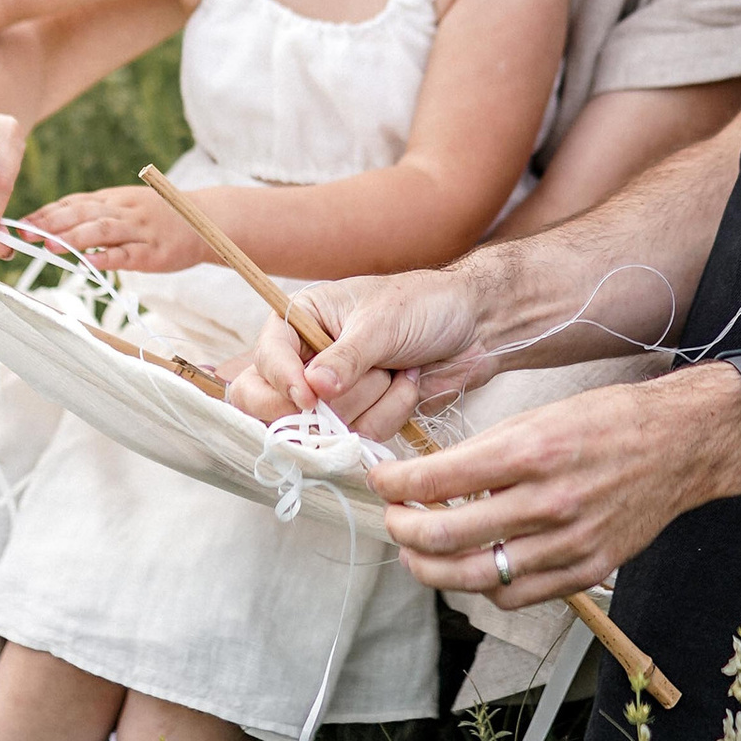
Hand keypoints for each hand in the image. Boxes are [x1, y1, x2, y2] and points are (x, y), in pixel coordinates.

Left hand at [24, 187, 204, 274]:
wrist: (207, 221)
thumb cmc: (162, 216)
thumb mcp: (128, 206)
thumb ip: (98, 213)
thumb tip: (57, 223)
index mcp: (115, 198)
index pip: (75, 202)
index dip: (48, 212)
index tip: (23, 223)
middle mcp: (124, 210)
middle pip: (83, 212)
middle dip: (52, 222)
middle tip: (26, 233)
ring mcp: (140, 230)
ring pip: (102, 229)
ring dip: (73, 237)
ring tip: (50, 245)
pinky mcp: (153, 252)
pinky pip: (127, 254)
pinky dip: (106, 257)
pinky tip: (88, 262)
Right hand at [225, 268, 501, 439]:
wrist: (473, 325)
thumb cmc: (423, 305)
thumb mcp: (381, 324)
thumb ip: (345, 358)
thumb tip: (313, 390)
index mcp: (300, 320)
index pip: (266, 358)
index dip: (282, 382)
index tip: (309, 398)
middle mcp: (308, 359)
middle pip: (274, 404)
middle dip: (322, 405)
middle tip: (359, 387)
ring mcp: (333, 393)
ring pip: (325, 426)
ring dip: (370, 402)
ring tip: (396, 370)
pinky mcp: (360, 416)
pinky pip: (360, 435)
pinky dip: (390, 413)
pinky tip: (407, 384)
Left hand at [369, 367, 740, 602]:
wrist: (680, 445)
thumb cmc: (610, 422)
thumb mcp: (541, 415)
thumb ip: (486, 452)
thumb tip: (432, 478)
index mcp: (532, 450)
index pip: (439, 479)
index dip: (396, 484)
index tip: (382, 481)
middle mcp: (548, 501)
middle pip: (445, 535)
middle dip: (402, 530)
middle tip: (393, 520)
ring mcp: (568, 542)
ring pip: (474, 576)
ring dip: (431, 568)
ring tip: (417, 553)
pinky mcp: (586, 570)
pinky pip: (516, 595)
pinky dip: (484, 587)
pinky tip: (474, 567)